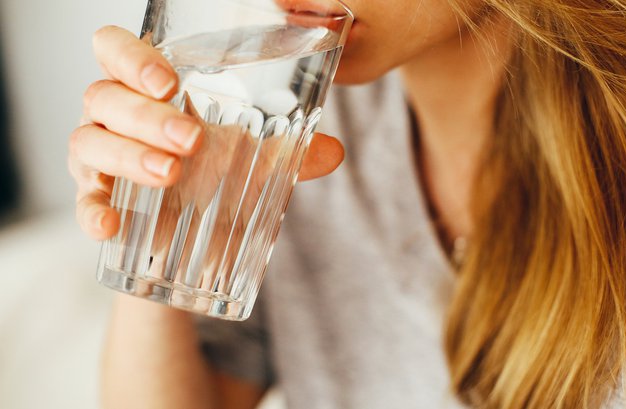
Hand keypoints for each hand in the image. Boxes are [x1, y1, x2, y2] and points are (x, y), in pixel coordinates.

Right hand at [69, 26, 343, 240]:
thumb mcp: (254, 160)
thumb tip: (334, 151)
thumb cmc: (217, 175)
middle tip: (191, 139)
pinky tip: (110, 225)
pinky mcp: (96, 198)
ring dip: (128, 155)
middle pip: (104, 95)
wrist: (195, 237)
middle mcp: (116, 114)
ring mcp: (99, 155)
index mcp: (148, 89)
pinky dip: (92, 210)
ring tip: (171, 174)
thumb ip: (290, 152)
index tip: (170, 82)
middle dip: (146, 115)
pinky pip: (82, 200)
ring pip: (88, 140)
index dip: (132, 57)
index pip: (116, 50)